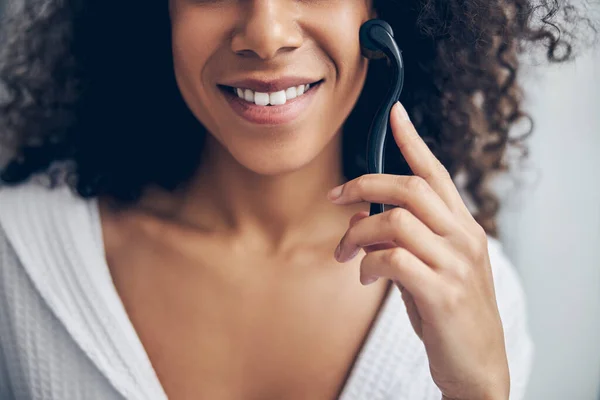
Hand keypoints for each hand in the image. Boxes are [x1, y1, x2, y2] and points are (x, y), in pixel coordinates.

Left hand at [327, 102, 508, 399]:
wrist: (477, 365)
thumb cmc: (448, 313)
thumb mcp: (429, 269)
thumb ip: (402, 240)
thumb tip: (360, 219)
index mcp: (463, 228)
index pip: (437, 174)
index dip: (413, 141)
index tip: (394, 113)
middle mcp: (464, 238)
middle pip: (411, 188)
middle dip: (365, 184)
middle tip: (336, 197)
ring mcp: (456, 265)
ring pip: (397, 220)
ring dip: (359, 232)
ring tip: (346, 252)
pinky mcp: (443, 294)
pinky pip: (392, 259)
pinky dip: (368, 263)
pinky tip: (366, 277)